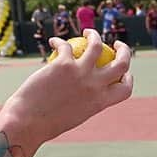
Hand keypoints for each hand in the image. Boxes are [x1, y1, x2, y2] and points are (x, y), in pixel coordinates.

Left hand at [0, 31, 132, 145]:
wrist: (28, 122)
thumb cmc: (46, 124)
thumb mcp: (74, 115)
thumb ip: (85, 101)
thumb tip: (86, 93)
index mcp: (102, 102)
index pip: (125, 88)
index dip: (128, 78)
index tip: (123, 72)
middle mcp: (96, 86)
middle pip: (121, 63)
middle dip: (124, 50)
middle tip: (116, 44)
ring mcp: (81, 73)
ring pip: (97, 45)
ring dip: (94, 35)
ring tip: (87, 32)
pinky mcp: (63, 64)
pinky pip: (65, 46)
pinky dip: (59, 42)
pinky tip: (53, 42)